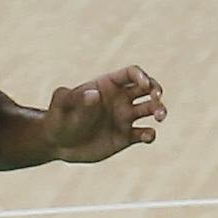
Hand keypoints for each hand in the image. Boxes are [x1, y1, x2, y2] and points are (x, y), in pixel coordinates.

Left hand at [45, 65, 165, 162]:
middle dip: (156, 90)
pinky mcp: (126, 137)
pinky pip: (144, 133)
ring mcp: (125, 118)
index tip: (144, 84)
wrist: (58, 143)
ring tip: (160, 116)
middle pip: (147, 88)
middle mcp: (120, 99)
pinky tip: (147, 136)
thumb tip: (94, 94)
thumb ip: (76, 99)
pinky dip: (150, 134)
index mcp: (107, 85)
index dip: (141, 76)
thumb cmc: (58, 119)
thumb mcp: (62, 107)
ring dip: (160, 110)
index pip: (131, 74)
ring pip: (151, 109)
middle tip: (157, 98)